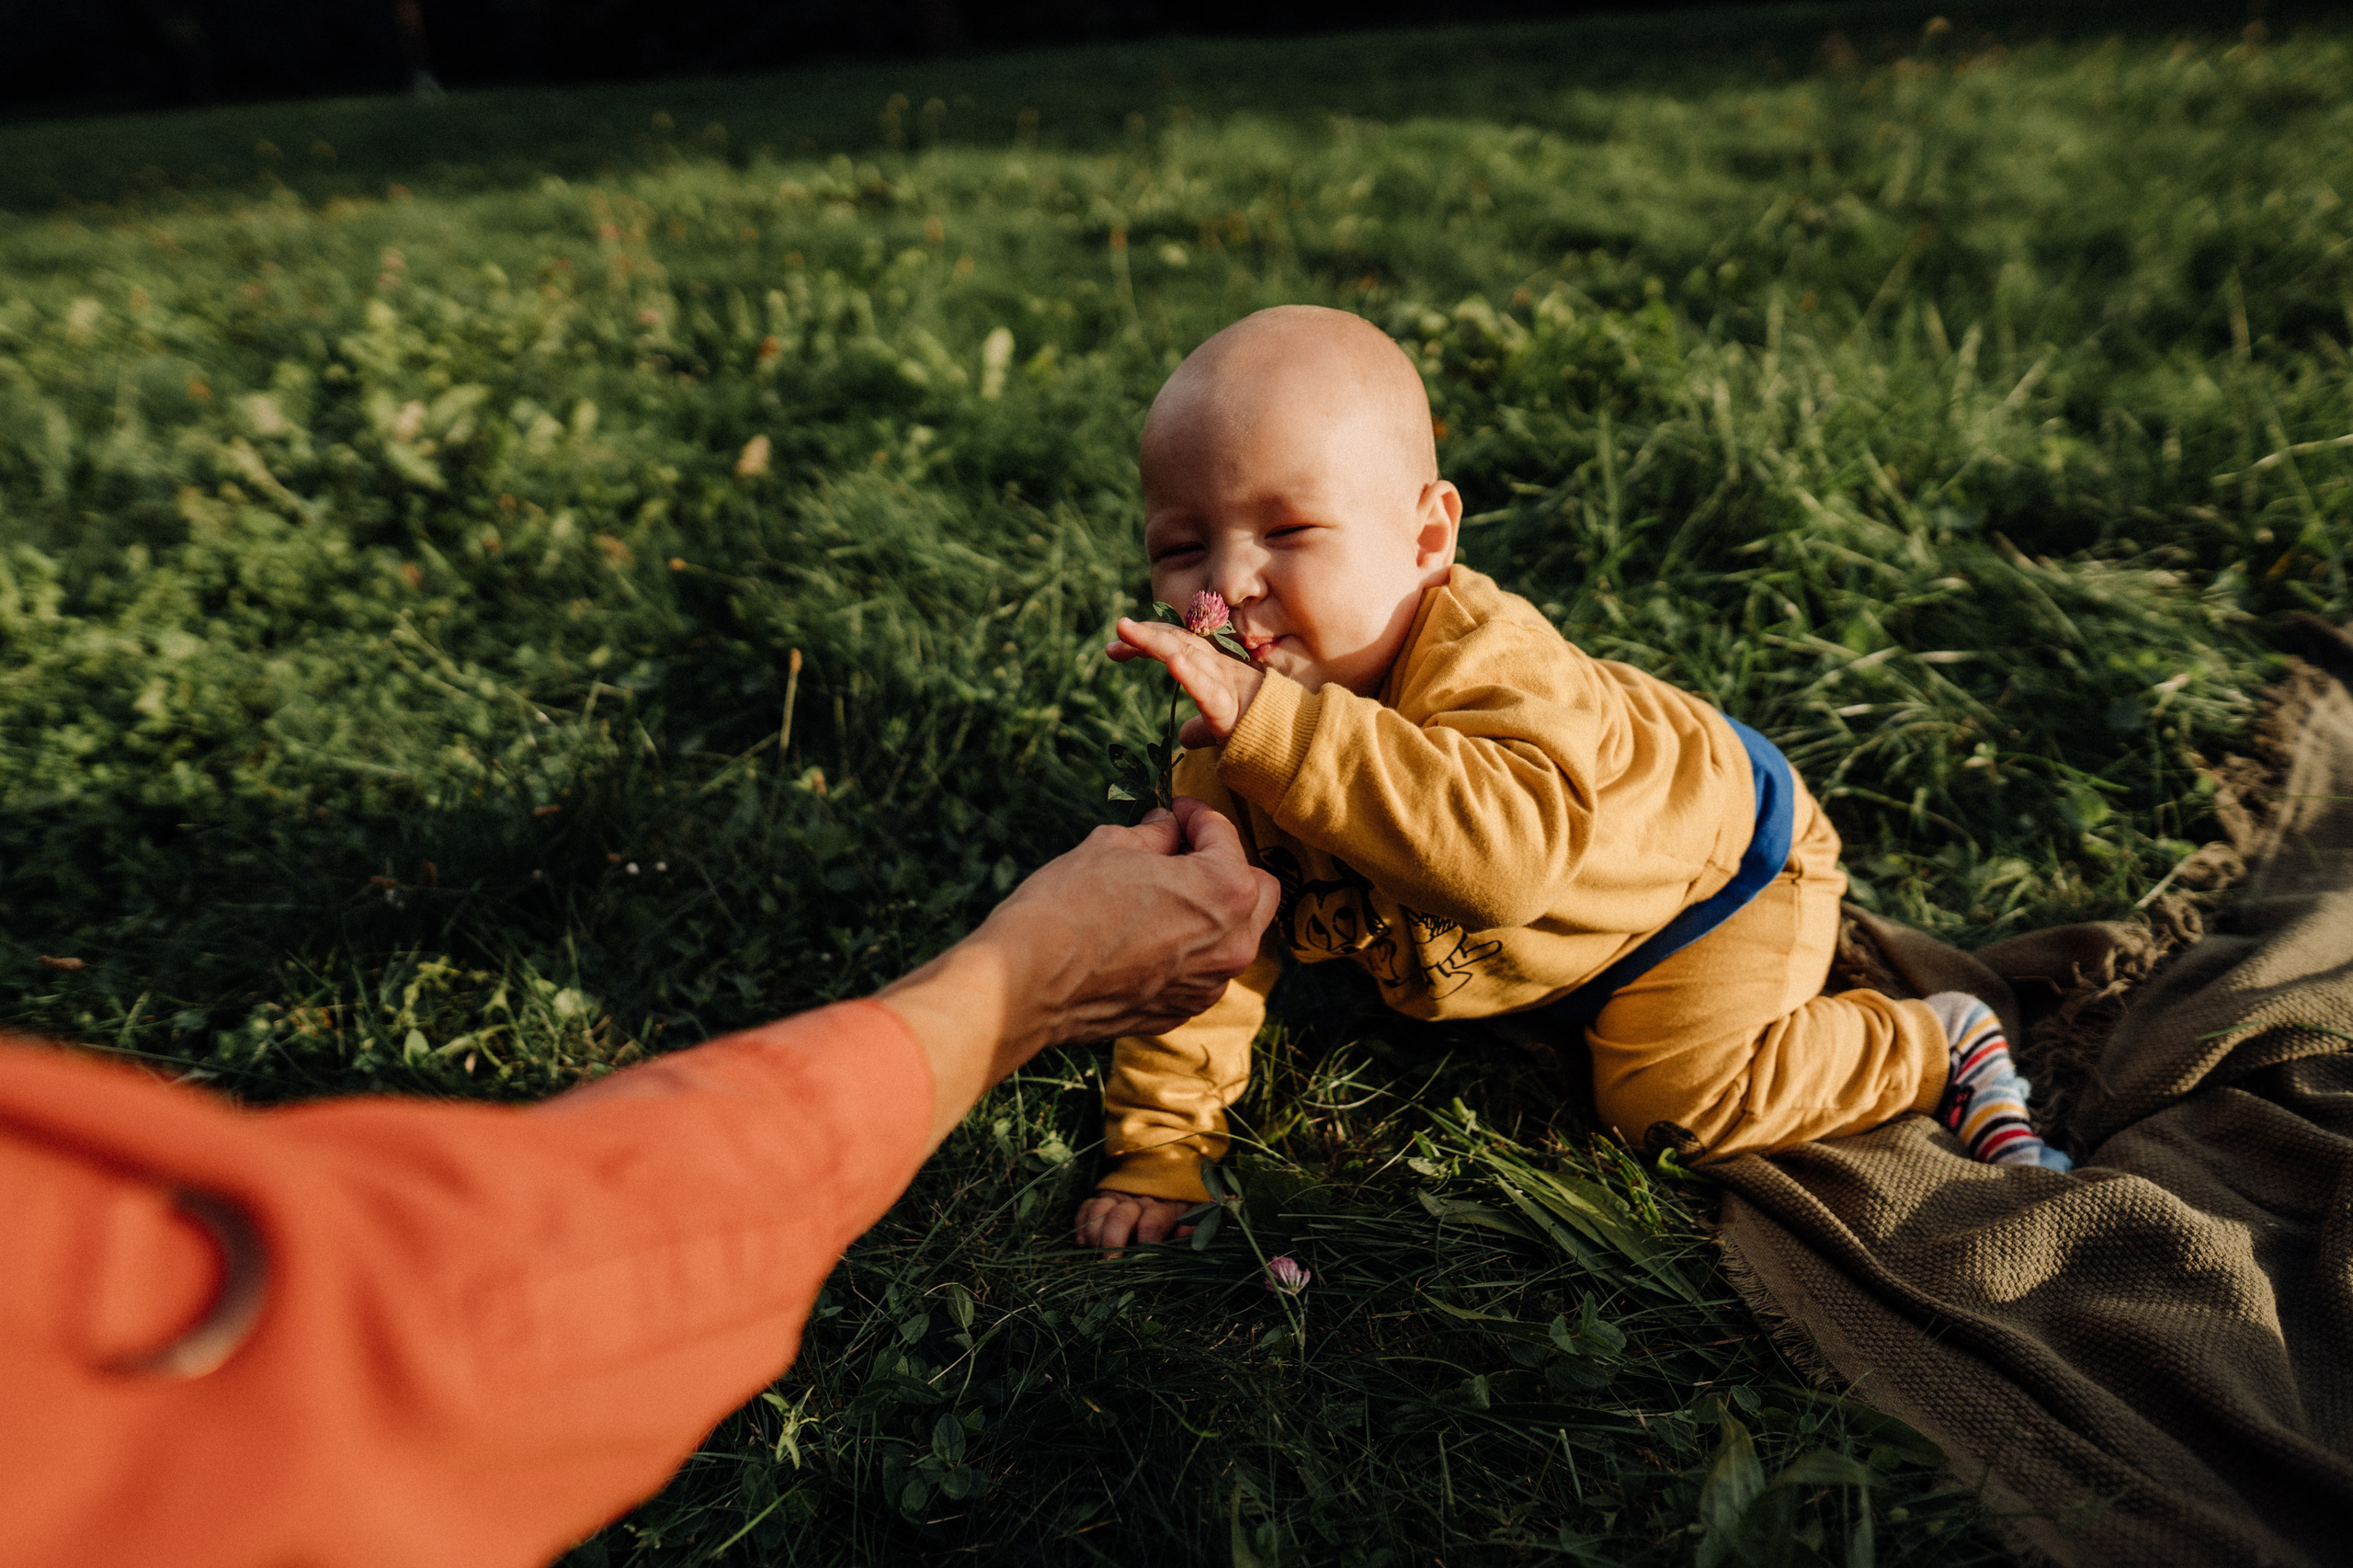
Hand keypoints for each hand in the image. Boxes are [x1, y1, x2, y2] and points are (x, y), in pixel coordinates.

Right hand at [876, 798, 1278, 1149]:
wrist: (1027, 985)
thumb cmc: (1067, 908)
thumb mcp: (1111, 847)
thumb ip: (1155, 834)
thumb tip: (1168, 828)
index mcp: (1226, 890)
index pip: (1224, 835)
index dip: (1195, 815)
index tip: (1174, 810)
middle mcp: (1234, 943)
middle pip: (1255, 891)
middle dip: (1225, 866)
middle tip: (1181, 852)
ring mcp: (1210, 985)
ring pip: (1233, 936)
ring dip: (1209, 911)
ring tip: (1160, 894)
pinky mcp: (1183, 1011)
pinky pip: (1202, 971)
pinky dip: (1187, 950)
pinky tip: (1145, 937)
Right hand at [1074, 1190, 1198, 1252]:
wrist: (1160, 1189)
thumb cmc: (1177, 1219)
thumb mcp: (1191, 1222)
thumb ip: (1193, 1230)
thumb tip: (1191, 1241)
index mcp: (1163, 1209)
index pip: (1154, 1219)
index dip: (1148, 1237)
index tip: (1143, 1258)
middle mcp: (1137, 1202)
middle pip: (1121, 1216)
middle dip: (1113, 1241)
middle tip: (1110, 1266)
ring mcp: (1116, 1200)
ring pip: (1099, 1210)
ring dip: (1095, 1233)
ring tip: (1094, 1255)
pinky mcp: (1098, 1201)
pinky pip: (1084, 1208)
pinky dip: (1080, 1225)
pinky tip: (1082, 1243)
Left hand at [1106, 617, 1267, 745]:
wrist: (1293, 742)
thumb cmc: (1259, 730)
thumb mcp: (1222, 729)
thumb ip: (1202, 729)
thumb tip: (1185, 738)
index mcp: (1214, 671)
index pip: (1178, 646)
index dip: (1148, 641)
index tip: (1114, 648)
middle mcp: (1219, 670)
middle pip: (1179, 642)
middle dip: (1146, 635)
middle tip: (1117, 627)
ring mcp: (1225, 685)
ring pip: (1189, 656)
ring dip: (1157, 642)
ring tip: (1129, 631)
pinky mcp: (1231, 708)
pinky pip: (1208, 690)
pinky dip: (1189, 675)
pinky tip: (1172, 662)